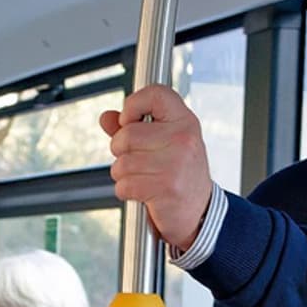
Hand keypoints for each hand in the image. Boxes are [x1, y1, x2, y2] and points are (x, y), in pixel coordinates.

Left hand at [102, 83, 217, 255]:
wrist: (199, 212)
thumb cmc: (180, 175)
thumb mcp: (163, 144)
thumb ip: (133, 128)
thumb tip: (106, 118)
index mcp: (184, 121)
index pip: (155, 94)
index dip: (133, 104)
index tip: (128, 120)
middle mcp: (183, 138)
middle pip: (127, 134)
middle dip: (121, 151)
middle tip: (137, 160)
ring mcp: (175, 163)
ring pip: (122, 163)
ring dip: (123, 174)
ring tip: (142, 178)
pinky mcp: (165, 188)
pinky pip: (124, 185)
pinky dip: (126, 191)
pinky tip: (143, 192)